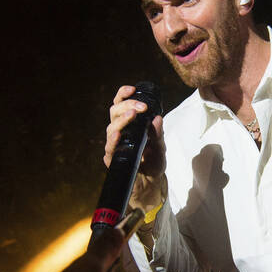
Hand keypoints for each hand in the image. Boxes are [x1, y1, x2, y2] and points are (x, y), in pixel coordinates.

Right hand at [105, 84, 166, 213]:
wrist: (150, 182)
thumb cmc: (153, 161)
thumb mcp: (161, 146)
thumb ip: (158, 134)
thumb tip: (158, 118)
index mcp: (129, 124)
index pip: (121, 104)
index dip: (123, 95)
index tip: (132, 89)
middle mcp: (119, 132)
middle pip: (114, 112)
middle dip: (127, 105)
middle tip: (141, 107)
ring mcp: (115, 145)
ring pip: (111, 127)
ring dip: (122, 120)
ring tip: (132, 114)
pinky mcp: (113, 158)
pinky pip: (110, 148)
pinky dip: (113, 140)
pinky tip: (118, 134)